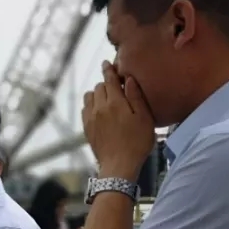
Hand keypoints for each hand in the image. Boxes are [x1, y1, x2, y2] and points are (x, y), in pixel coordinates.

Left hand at [82, 61, 154, 179]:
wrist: (118, 165)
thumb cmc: (137, 142)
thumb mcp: (144, 118)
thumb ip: (136, 97)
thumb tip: (128, 79)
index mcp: (115, 103)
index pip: (109, 80)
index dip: (109, 70)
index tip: (107, 63)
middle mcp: (99, 107)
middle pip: (98, 87)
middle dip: (106, 83)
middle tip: (115, 86)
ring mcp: (90, 117)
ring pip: (89, 96)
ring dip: (97, 93)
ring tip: (107, 98)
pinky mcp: (86, 127)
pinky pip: (85, 108)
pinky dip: (90, 104)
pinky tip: (99, 110)